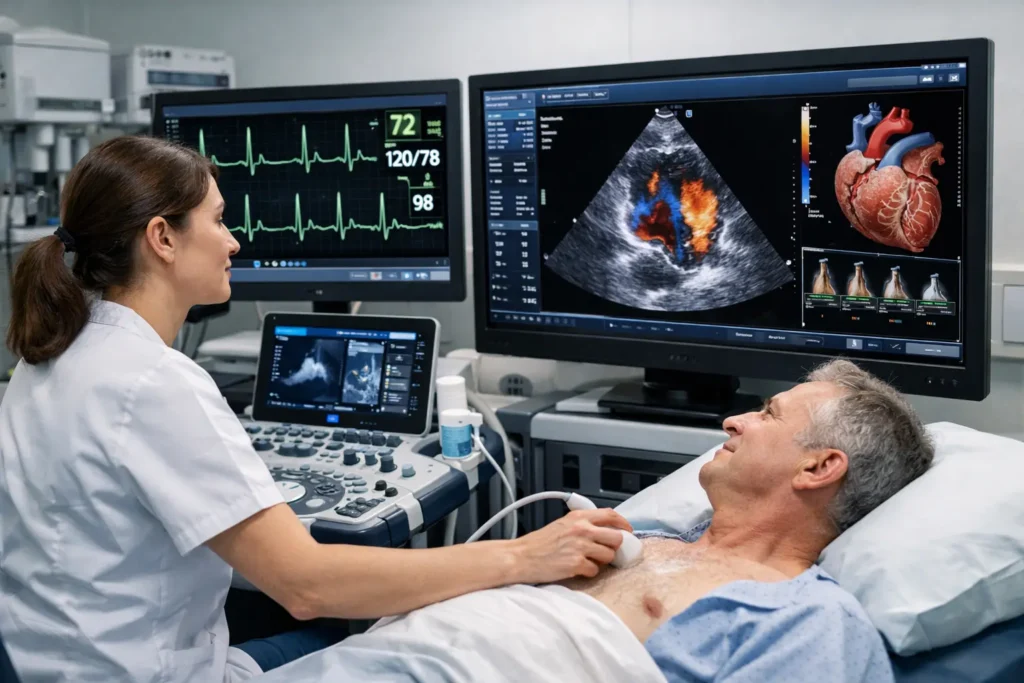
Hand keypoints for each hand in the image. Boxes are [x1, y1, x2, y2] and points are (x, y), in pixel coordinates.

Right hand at [510, 508, 633, 583]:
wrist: (521, 557)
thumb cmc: (539, 543)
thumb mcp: (562, 525)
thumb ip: (583, 524)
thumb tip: (604, 530)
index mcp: (578, 518)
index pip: (610, 515)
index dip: (623, 524)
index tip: (628, 530)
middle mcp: (582, 530)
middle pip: (616, 538)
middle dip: (613, 547)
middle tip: (604, 551)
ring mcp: (580, 547)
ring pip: (608, 556)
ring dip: (600, 561)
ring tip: (585, 560)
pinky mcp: (576, 564)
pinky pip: (595, 570)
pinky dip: (588, 572)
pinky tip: (576, 568)